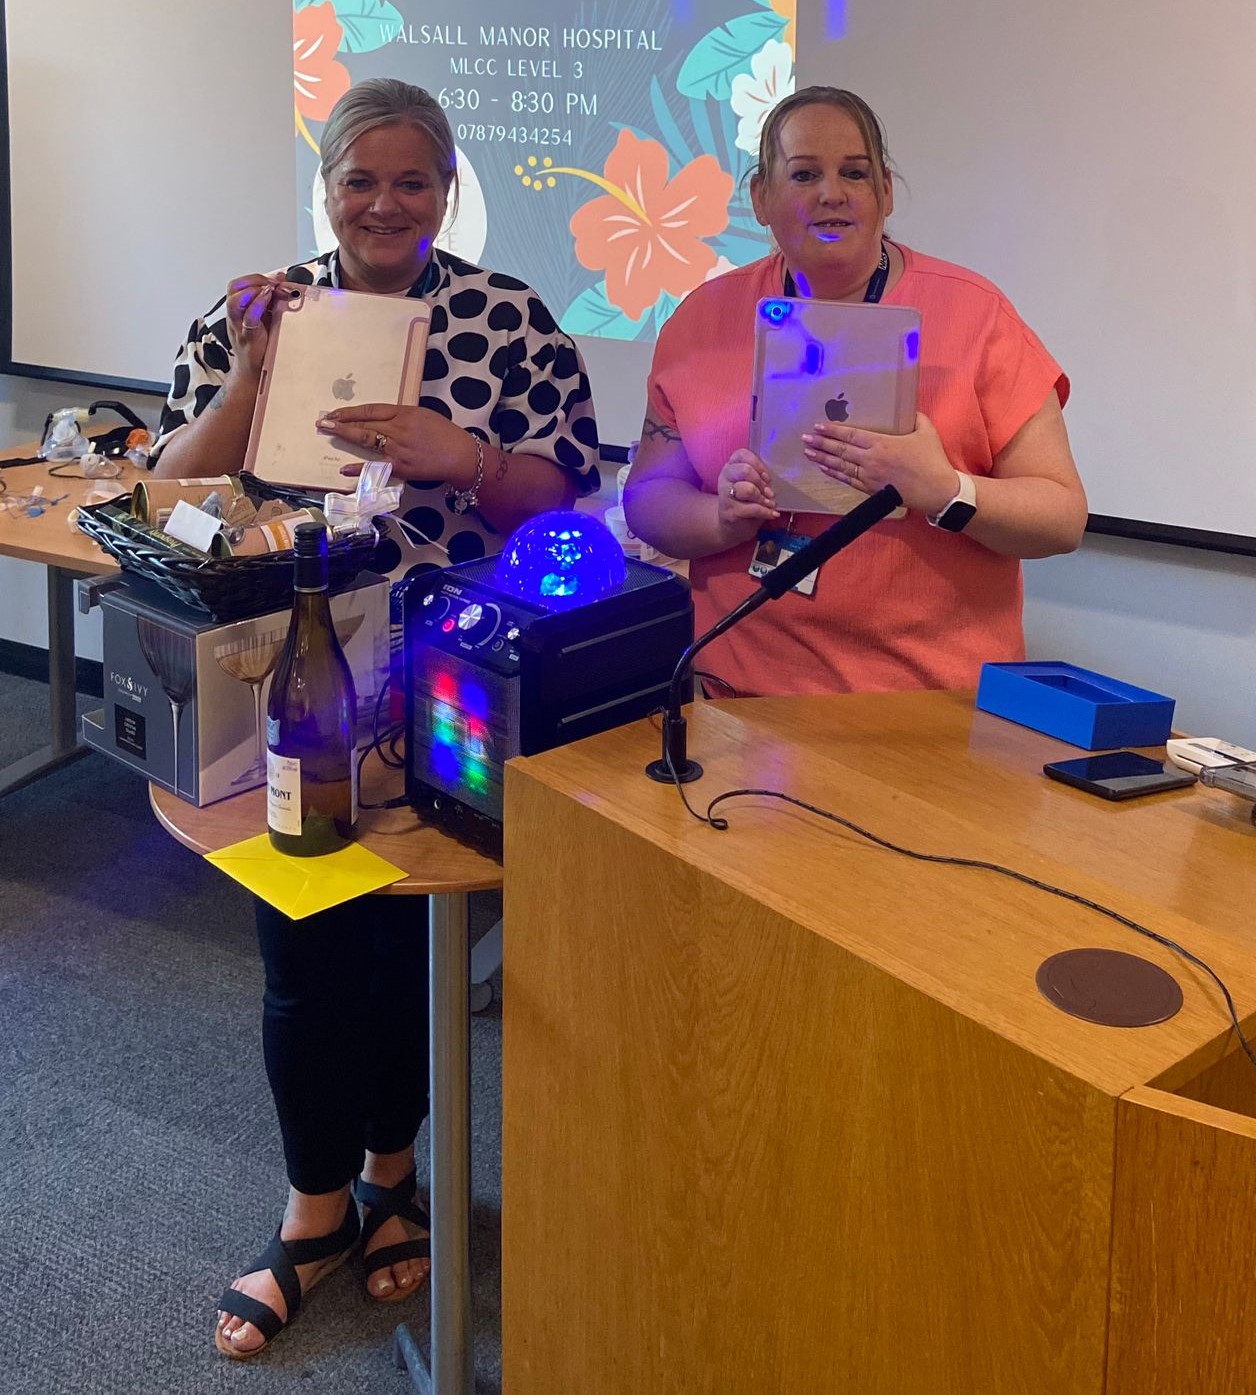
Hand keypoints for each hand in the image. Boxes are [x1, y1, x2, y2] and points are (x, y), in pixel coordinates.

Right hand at [224, 274, 291, 378]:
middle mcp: (235, 316)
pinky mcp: (249, 338)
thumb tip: (281, 278)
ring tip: (270, 291)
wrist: (255, 370)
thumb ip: (272, 297)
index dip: (255, 278)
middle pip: (233, 289)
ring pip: (235, 302)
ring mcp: (240, 327)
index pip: (239, 284)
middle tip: (272, 284)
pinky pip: (249, 319)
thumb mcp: (267, 316)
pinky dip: (257, 305)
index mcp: (239, 308)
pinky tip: (269, 300)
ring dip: (254, 291)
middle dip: (254, 281)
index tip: (276, 279)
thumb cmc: (260, 344)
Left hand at [316, 404, 478, 485]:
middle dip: (341, 422)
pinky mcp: (402, 467)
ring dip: (346, 435)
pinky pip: (377, 466)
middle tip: (323, 422)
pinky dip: (360, 467)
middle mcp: (399, 429)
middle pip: (365, 423)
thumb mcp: (423, 415)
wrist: (461, 455)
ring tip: (329, 432)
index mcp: (405, 413)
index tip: (335, 412)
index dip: (351, 411)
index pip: (371, 410)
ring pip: (367, 440)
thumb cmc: (445, 434)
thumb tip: (381, 419)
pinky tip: (344, 468)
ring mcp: (399, 449)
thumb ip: (401, 416)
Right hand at [715, 449, 779, 542]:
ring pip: (748, 489)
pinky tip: (772, 514)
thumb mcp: (752, 484)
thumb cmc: (746, 501)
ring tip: (769, 503)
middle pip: (745, 470)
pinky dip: (766, 512)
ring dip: (763, 497)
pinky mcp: (730, 512)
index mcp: (730, 466)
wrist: (732, 526)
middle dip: (761, 482)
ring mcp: (725, 495)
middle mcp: (725, 478)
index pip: (742, 454)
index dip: (758, 464)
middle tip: (769, 492)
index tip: (766, 477)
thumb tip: (768, 482)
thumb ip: (759, 477)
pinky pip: (753, 508)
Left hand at [802, 412, 960, 516]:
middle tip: (805, 439)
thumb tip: (908, 410)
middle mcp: (871, 460)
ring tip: (808, 453)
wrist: (936, 490)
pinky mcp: (870, 490)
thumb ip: (914, 418)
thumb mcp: (926, 431)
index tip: (818, 426)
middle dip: (820, 444)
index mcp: (882, 444)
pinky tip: (824, 468)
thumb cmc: (932, 460)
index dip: (832, 431)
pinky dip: (834, 474)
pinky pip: (847, 480)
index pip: (851, 435)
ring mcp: (869, 476)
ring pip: (840, 466)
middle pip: (840, 450)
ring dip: (822, 459)